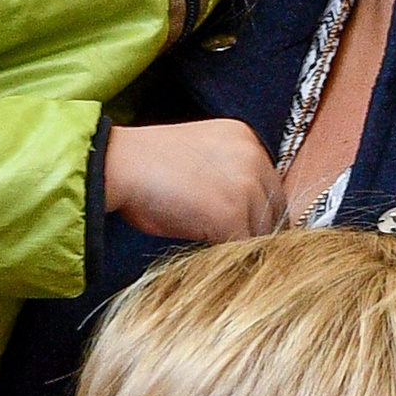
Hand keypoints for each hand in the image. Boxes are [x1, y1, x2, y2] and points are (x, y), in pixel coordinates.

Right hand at [104, 116, 283, 243]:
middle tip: (239, 249)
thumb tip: (244, 214)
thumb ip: (227, 174)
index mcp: (245, 138)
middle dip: (257, 229)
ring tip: (223, 254)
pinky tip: (211, 256)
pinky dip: (231, 257)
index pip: (270, 184)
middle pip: (274, 207)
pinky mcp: (232, 215)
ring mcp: (245, 187)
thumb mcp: (199, 156)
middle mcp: (253, 157)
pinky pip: (244, 247)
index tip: (248, 228)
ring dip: (243, 245)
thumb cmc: (146, 166)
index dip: (259, 210)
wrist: (121, 166)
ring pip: (262, 231)